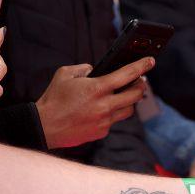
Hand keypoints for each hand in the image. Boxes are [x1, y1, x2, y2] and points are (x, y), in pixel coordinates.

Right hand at [35, 57, 154, 148]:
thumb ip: (83, 68)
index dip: (142, 66)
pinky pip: (114, 121)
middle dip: (141, 86)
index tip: (151, 61)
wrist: (43, 127)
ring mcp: (104, 120)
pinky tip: (103, 111)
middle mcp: (104, 105)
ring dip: (129, 101)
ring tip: (123, 96)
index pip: (128, 74)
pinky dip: (112, 114)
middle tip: (139, 82)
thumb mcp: (65, 75)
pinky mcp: (101, 132)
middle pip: (136, 94)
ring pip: (128, 110)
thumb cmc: (53, 99)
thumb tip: (94, 69)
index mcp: (98, 88)